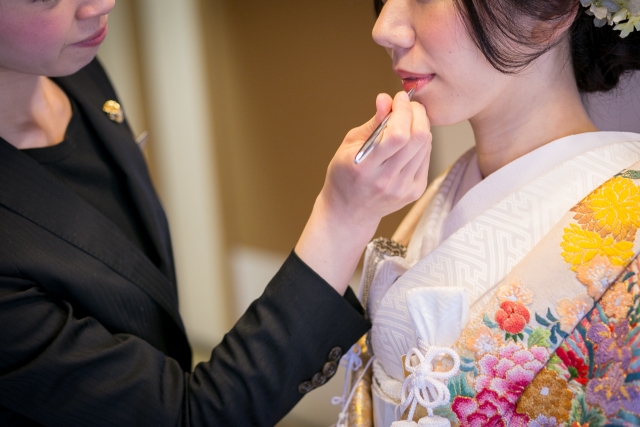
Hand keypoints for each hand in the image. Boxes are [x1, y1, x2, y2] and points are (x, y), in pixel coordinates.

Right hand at [321, 90, 431, 227]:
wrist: (349, 212)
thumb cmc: (345, 174)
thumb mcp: (350, 145)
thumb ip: (373, 122)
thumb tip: (387, 99)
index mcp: (365, 167)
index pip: (397, 135)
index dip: (403, 111)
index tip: (400, 98)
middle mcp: (386, 180)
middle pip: (417, 139)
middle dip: (417, 113)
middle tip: (410, 105)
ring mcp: (402, 188)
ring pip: (425, 146)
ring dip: (421, 126)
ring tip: (409, 121)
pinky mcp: (414, 192)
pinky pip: (426, 158)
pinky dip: (421, 143)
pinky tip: (410, 141)